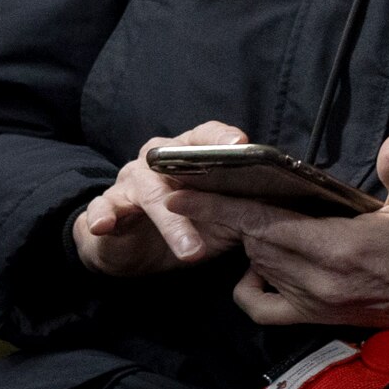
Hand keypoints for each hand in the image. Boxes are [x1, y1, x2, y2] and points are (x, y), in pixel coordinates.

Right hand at [73, 120, 251, 275]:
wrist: (129, 249)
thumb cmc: (181, 224)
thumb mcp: (218, 219)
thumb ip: (242, 208)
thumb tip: (287, 205)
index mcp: (184, 157)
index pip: (203, 137)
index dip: (221, 137)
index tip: (241, 144)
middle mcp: (154, 162)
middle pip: (172, 159)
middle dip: (194, 174)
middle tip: (221, 194)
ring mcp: (128, 183)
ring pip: (148, 194)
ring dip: (170, 222)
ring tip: (190, 251)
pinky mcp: (106, 207)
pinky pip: (101, 208)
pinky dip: (102, 216)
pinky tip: (104, 226)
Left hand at [166, 127, 388, 338]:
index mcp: (340, 248)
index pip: (260, 222)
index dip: (216, 206)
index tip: (178, 192)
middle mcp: (321, 280)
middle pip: (251, 244)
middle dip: (223, 218)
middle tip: (197, 192)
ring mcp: (319, 302)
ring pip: (258, 269)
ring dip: (243, 244)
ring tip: (230, 217)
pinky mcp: (324, 318)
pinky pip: (267, 309)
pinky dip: (253, 287)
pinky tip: (259, 266)